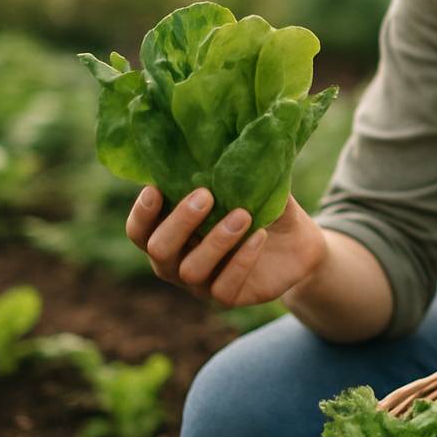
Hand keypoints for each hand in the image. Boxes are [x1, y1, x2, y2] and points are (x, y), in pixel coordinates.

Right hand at [125, 186, 327, 307]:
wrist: (297, 243)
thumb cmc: (260, 208)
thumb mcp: (246, 186)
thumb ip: (227, 169)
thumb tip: (220, 139)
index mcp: (170, 232)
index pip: (139, 231)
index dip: (142, 214)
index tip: (155, 188)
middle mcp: (176, 261)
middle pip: (158, 250)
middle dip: (179, 222)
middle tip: (205, 195)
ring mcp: (199, 284)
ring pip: (191, 269)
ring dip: (216, 240)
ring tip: (243, 215)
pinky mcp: (228, 298)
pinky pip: (225, 288)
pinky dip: (241, 261)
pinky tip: (259, 237)